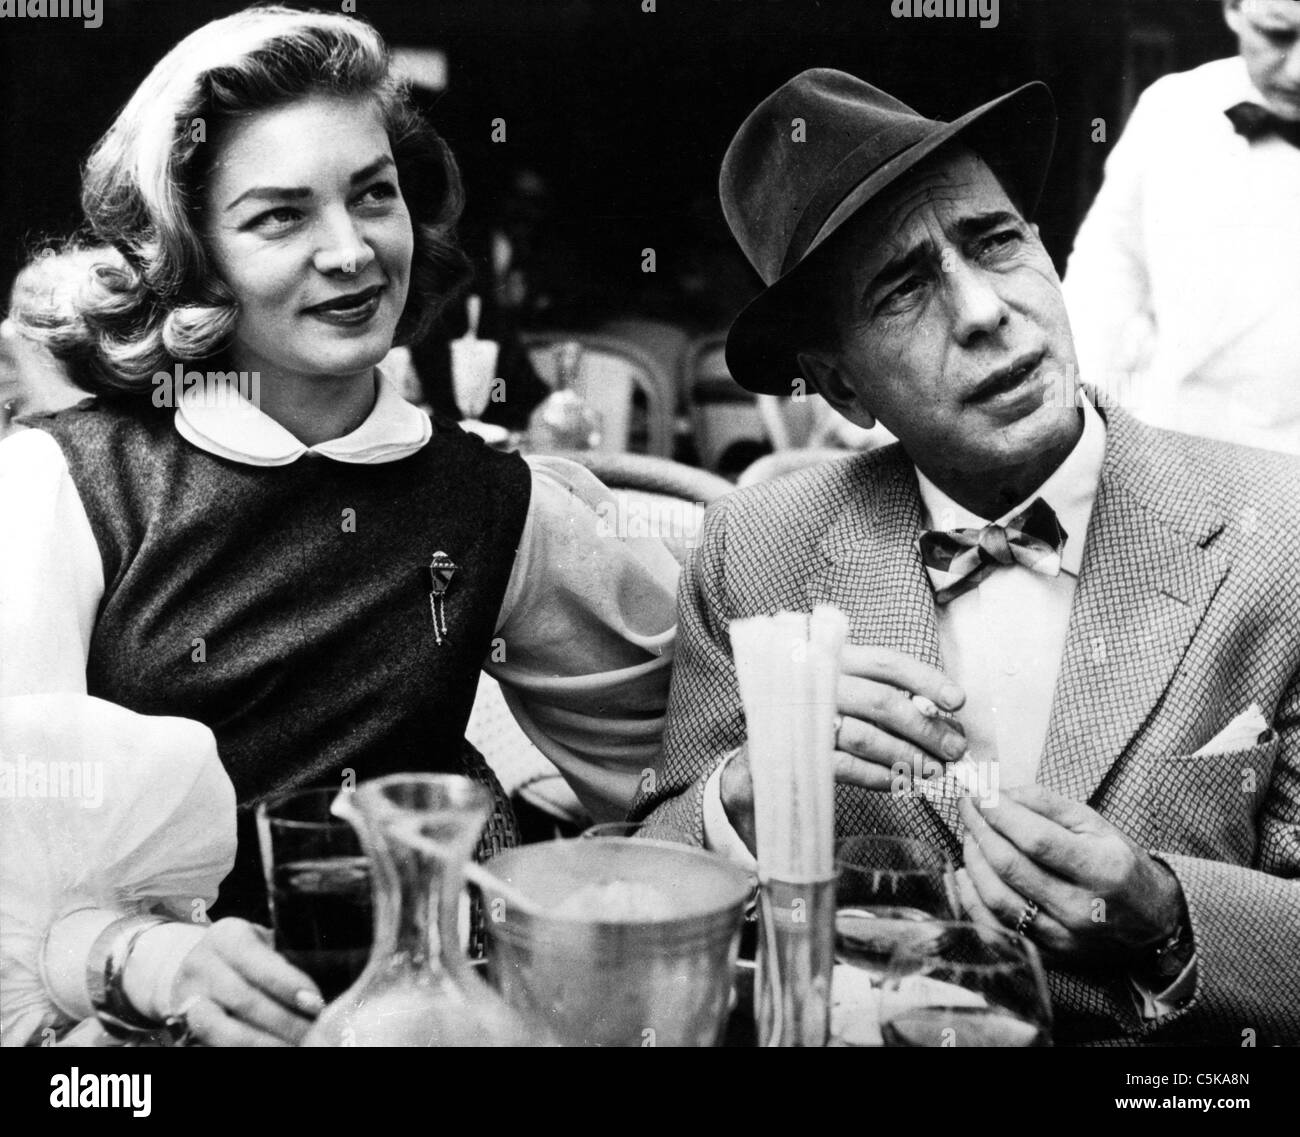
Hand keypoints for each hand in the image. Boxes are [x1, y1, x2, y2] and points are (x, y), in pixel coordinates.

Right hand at [169, 919, 323, 1045]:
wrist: (191, 967)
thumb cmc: (243, 955)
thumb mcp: (260, 943)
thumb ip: (284, 961)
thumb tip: (322, 992)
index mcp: (226, 937)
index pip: (260, 962)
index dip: (290, 986)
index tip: (317, 1004)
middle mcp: (201, 966)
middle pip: (244, 1000)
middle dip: (284, 1022)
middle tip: (314, 1034)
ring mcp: (186, 1000)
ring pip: (222, 1031)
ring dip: (263, 1044)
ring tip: (295, 1048)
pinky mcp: (182, 1029)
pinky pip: (212, 1046)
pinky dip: (242, 1051)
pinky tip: (270, 1051)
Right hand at [720, 646, 966, 846]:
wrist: (754, 763)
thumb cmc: (811, 723)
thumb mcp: (841, 695)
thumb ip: (881, 695)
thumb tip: (940, 713)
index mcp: (829, 659)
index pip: (886, 662)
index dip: (926, 680)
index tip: (958, 701)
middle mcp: (813, 683)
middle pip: (881, 701)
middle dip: (925, 728)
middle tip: (953, 749)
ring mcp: (800, 719)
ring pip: (867, 736)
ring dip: (907, 756)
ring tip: (933, 770)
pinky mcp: (795, 754)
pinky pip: (848, 767)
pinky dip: (879, 776)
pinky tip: (899, 782)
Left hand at [955, 786, 1186, 970]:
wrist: (1154, 921)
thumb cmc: (1120, 864)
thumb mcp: (1096, 824)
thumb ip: (1045, 803)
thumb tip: (997, 792)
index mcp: (1102, 869)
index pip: (1035, 839)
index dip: (998, 813)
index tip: (977, 792)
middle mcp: (1082, 908)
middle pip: (1010, 867)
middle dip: (979, 830)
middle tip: (968, 807)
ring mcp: (1064, 937)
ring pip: (996, 899)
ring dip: (972, 861)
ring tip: (970, 837)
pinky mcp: (1048, 955)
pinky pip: (995, 930)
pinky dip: (970, 900)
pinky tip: (966, 874)